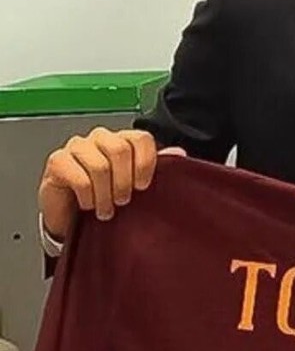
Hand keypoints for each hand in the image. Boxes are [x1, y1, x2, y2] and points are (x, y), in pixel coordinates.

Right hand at [38, 128, 172, 241]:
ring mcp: (77, 146)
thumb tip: (180, 153)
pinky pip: (79, 177)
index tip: (144, 186)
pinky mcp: (57, 161)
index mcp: (122, 139)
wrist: (71, 212)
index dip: (145, 163)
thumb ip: (157, 166)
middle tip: (123, 200)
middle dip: (124, 181)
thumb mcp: (135, 183)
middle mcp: (100, 138)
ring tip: (106, 210)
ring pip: (99, 166)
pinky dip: (88, 197)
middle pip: (120, 149)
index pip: (141, 138)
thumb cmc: (106, 194)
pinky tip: (89, 205)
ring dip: (105, 194)